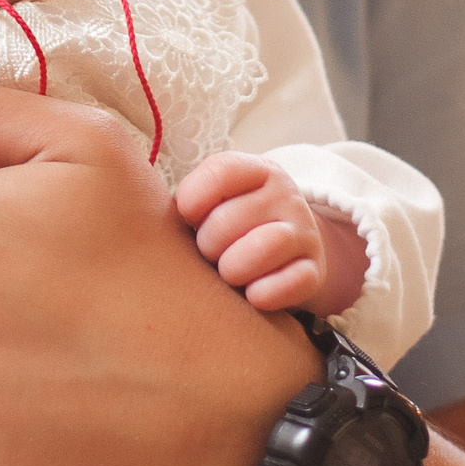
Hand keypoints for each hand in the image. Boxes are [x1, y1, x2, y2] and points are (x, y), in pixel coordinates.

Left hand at [174, 151, 365, 314]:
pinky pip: (293, 282)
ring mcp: (304, 232)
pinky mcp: (315, 271)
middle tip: (207, 254)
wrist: (289, 252)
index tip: (188, 218)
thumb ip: (190, 200)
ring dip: (233, 268)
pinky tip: (251, 295)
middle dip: (207, 245)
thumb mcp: (215, 201)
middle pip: (228, 220)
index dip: (192, 201)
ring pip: (265, 246)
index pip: (220, 172)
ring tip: (227, 273)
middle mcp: (285, 195)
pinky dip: (265, 294)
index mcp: (256, 170)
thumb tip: (149, 216)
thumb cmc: (232, 227)